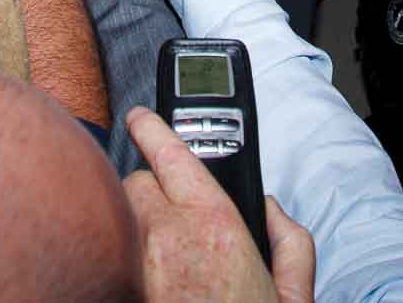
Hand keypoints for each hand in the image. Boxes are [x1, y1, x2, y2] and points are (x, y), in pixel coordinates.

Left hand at [123, 106, 314, 302]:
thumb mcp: (293, 296)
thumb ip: (291, 243)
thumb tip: (274, 214)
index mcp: (216, 228)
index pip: (170, 154)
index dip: (151, 128)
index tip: (141, 117)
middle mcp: (168, 240)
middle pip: (138, 184)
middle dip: (152, 194)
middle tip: (172, 223)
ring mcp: (135, 264)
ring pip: (121, 217)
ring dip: (134, 225)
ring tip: (156, 255)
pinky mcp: (115, 286)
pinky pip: (109, 252)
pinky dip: (121, 255)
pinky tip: (140, 275)